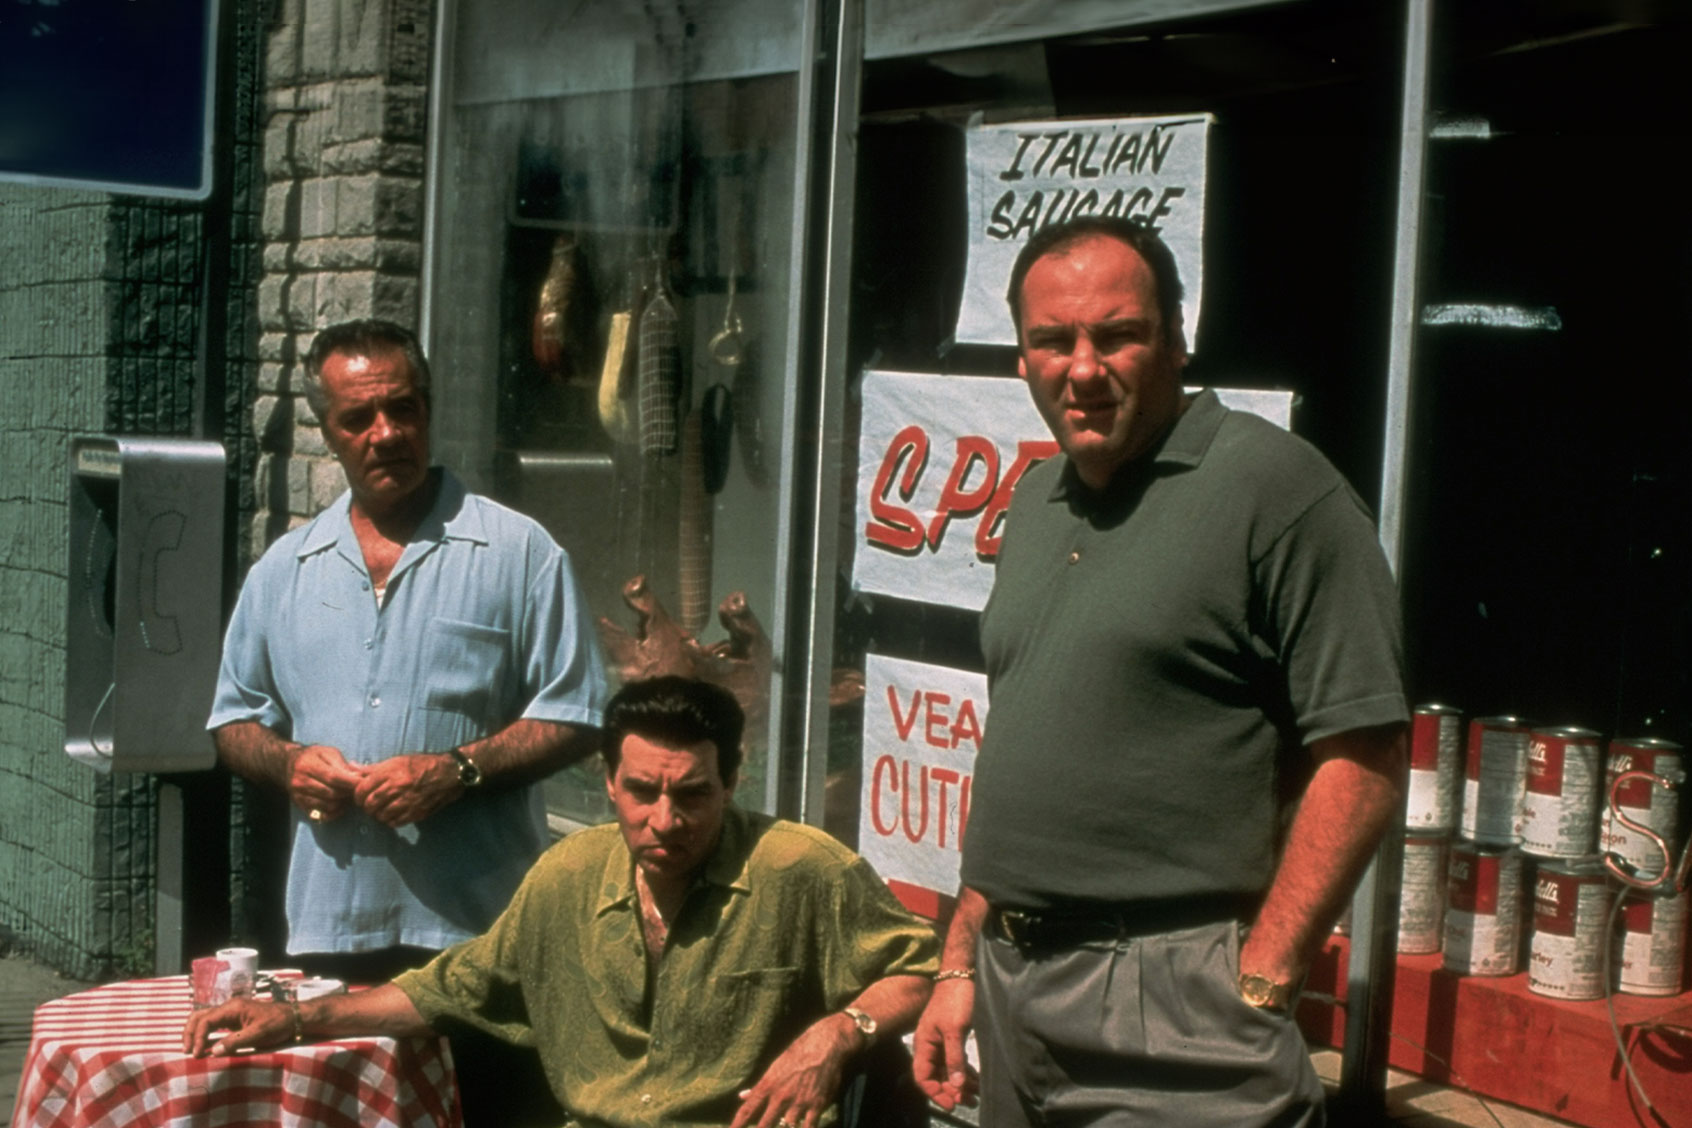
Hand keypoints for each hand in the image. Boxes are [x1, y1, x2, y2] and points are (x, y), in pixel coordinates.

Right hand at [182, 998, 294, 1056]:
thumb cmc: (277, 1024)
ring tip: (190, 1049)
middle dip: (190, 1033)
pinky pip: (212, 1024)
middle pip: (199, 1016)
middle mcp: (228, 1007)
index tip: (197, 1054)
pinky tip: (202, 1045)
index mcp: (233, 1008)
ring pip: (203, 1018)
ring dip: (194, 1032)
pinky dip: (203, 1033)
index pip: (206, 1020)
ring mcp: (230, 1012)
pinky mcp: (233, 1019)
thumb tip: (213, 1051)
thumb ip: (236, 1042)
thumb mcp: (258, 1034)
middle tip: (187, 1051)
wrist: (292, 1018)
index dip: (198, 1037)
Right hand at [288, 744, 364, 820]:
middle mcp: (300, 782)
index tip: (364, 783)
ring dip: (342, 802)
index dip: (351, 782)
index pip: (333, 777)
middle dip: (348, 793)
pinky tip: (339, 804)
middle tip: (358, 790)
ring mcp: (299, 795)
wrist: (289, 764)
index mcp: (308, 765)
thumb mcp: (328, 753)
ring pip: (328, 805)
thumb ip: (342, 765)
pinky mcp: (300, 805)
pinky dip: (334, 812)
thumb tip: (358, 777)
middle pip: (332, 793)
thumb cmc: (314, 756)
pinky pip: (321, 814)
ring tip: (348, 795)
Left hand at [354, 753, 460, 827]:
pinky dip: (390, 820)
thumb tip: (352, 767)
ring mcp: (407, 801)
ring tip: (381, 809)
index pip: (362, 789)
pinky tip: (392, 814)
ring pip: (380, 815)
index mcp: (390, 772)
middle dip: (366, 806)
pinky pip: (394, 822)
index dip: (358, 795)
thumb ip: (373, 768)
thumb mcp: (397, 761)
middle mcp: (397, 787)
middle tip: (369, 804)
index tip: (361, 796)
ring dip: (378, 814)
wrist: (449, 773)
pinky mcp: (416, 812)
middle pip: (370, 804)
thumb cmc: (421, 764)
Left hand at [729, 1013, 853, 1127]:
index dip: (738, 1124)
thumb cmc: (798, 1052)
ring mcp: (799, 1102)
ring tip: (785, 1123)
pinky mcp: (817, 1105)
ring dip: (785, 1126)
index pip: (747, 1110)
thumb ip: (759, 1086)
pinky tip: (803, 1127)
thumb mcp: (775, 1066)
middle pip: (764, 1124)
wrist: (824, 1044)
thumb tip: (742, 1096)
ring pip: (787, 1127)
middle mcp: (781, 1096)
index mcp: (768, 1085)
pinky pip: (809, 1127)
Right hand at [911, 979, 978, 1110]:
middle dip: (951, 1091)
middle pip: (936, 1076)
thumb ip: (954, 1057)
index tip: (951, 1102)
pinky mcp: (953, 1038)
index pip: (922, 1076)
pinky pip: (956, 1062)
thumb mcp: (954, 1030)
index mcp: (924, 1044)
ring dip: (960, 1084)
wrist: (962, 975)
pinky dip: (965, 1072)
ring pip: (948, 1070)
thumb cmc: (955, 999)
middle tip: (969, 1101)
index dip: (934, 1092)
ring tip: (976, 1096)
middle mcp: (930, 1046)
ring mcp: (942, 1042)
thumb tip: (955, 1085)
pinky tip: (976, 1081)